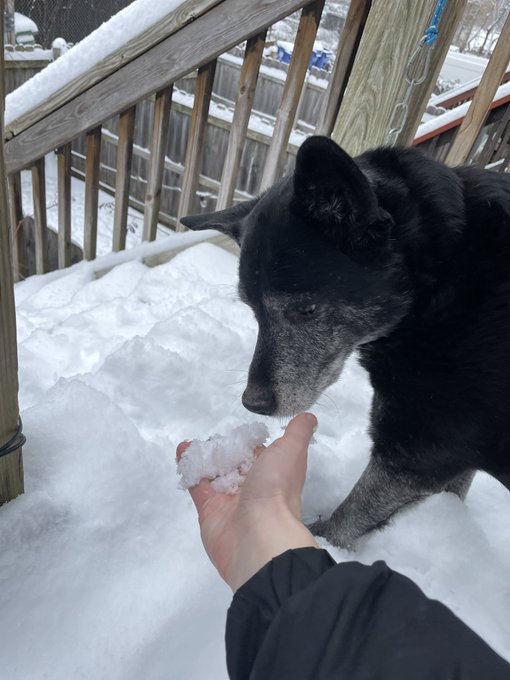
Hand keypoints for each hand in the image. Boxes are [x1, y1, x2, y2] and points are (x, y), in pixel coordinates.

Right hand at [177, 413, 318, 590]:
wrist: (258, 535)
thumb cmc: (277, 488)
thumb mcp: (292, 450)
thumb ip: (298, 432)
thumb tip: (308, 417)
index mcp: (274, 474)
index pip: (259, 455)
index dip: (249, 443)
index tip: (239, 431)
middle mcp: (253, 488)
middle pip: (234, 465)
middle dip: (224, 451)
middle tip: (212, 438)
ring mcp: (229, 499)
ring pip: (214, 474)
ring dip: (203, 456)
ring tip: (193, 443)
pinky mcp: (208, 508)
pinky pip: (197, 484)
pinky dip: (188, 466)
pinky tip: (183, 450)